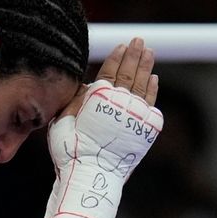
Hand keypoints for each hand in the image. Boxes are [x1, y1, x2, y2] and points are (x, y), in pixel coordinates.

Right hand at [40, 38, 162, 217]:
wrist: (91, 175)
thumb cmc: (70, 151)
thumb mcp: (62, 121)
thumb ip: (75, 100)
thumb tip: (87, 84)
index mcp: (99, 98)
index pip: (109, 72)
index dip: (116, 58)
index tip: (123, 45)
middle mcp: (119, 103)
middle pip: (129, 74)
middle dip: (135, 55)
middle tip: (140, 41)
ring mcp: (135, 115)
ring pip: (142, 85)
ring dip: (146, 67)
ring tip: (149, 53)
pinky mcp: (145, 129)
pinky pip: (151, 104)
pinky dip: (152, 90)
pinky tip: (153, 79)